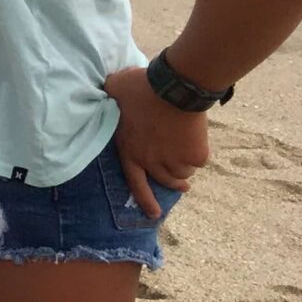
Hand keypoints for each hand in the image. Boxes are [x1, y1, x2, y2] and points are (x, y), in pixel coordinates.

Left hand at [105, 65, 210, 219]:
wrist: (174, 88)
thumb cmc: (140, 87)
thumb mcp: (113, 90)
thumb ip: (109, 98)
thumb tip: (103, 89)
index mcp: (130, 151)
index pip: (135, 183)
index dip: (145, 200)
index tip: (154, 214)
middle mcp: (151, 162)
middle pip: (166, 180)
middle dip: (175, 183)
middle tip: (182, 185)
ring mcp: (174, 161)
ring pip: (183, 174)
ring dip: (185, 167)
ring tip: (187, 155)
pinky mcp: (195, 156)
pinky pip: (199, 162)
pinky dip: (199, 154)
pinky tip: (196, 141)